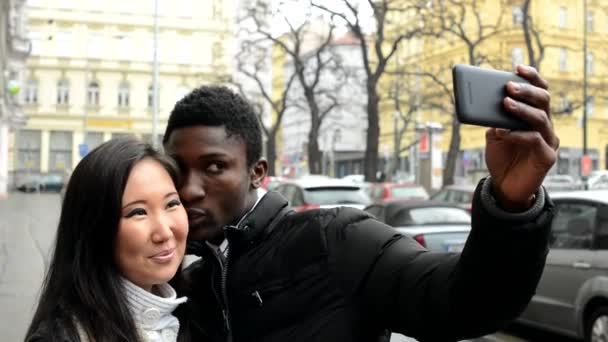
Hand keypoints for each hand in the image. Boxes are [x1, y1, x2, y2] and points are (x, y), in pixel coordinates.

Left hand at [485, 65, 558, 210]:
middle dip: (526, 90)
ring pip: (540, 118)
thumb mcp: (494, 134)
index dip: (532, 77)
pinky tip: (503, 131)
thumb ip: (494, 120)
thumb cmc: (501, 157)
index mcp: (534, 116)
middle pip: (543, 100)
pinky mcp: (547, 157)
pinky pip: (534, 140)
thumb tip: (485, 102)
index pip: (539, 91)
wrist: (504, 186)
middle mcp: (545, 126)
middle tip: (509, 86)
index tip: (517, 67)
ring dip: (521, 109)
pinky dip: (517, 134)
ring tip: (505, 103)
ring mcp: (548, 141)